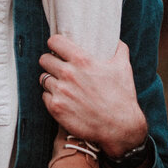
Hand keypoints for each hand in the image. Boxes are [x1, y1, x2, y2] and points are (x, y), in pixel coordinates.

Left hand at [38, 37, 147, 159]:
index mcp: (82, 60)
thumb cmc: (121, 96)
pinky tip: (62, 99)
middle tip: (57, 66)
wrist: (119, 127)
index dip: (55, 43)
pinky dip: (51, 96)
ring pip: (43, 78)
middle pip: (44, 59)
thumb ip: (118, 49)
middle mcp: (68, 74)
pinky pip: (44, 96)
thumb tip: (115, 40)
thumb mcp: (123, 66)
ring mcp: (60, 92)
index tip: (57, 47)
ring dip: (50, 80)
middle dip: (50, 61)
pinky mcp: (56, 108)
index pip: (55, 42)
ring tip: (60, 84)